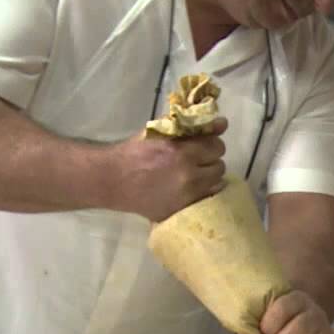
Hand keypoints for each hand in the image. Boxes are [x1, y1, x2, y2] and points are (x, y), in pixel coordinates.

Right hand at [107, 118, 228, 220]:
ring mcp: (185, 196)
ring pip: (216, 183)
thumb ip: (191, 127)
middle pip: (219, 165)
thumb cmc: (134, 151)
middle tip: (198, 159)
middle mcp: (188, 175)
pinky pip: (205, 199)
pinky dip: (201, 192)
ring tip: (194, 174)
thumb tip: (222, 124)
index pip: (216, 146)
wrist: (111, 179)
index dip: (210, 144)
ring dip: (208, 176)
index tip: (203, 144)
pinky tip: (190, 187)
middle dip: (210, 160)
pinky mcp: (180, 209)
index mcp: (182, 152)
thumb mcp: (160, 132)